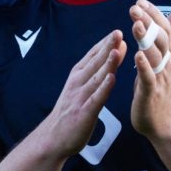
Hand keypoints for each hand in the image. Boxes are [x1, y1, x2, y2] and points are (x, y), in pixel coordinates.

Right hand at [38, 30, 126, 158]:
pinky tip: (112, 78)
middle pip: (95, 63)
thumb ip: (95, 73)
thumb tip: (110, 54)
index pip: (92, 56)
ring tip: (117, 49)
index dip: (104, 44)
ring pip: (96, 78)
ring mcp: (80, 98)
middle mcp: (77, 84)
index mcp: (77, 77)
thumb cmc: (70, 112)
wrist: (52, 139)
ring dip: (107, 63)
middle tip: (119, 32)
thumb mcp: (79, 88)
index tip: (117, 31)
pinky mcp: (84, 113)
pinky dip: (104, 88)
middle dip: (107, 47)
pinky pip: (96, 99)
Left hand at [128, 0, 170, 138]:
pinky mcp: (150, 93)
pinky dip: (144, 66)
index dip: (153, 14)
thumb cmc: (160, 87)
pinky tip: (137, 55)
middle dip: (148, 22)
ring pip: (154, 56)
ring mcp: (159, 78)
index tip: (140, 1)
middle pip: (160, 39)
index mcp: (166, 54)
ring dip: (146, 39)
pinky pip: (148, 78)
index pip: (163, 29)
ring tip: (136, 25)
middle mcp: (165, 64)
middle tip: (135, 7)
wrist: (164, 122)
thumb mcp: (164, 58)